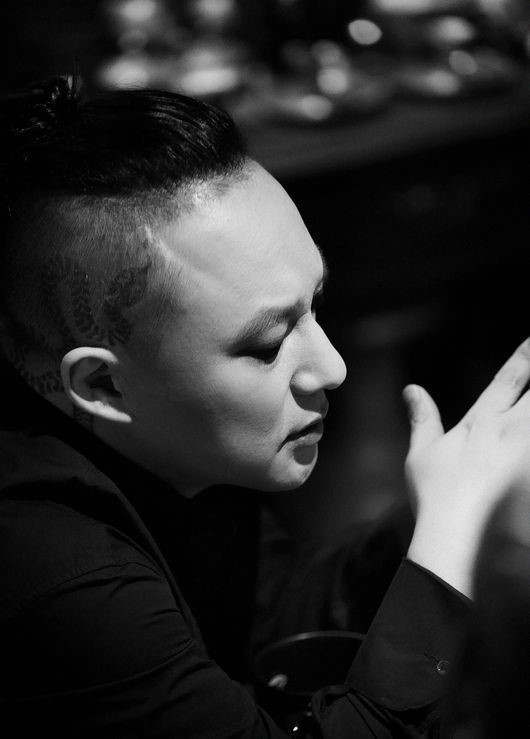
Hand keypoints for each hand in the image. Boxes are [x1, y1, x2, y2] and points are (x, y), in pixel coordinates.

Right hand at [402, 337, 529, 596]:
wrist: (455, 536)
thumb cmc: (435, 497)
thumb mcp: (421, 455)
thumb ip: (422, 419)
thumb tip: (411, 390)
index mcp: (482, 422)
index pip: (508, 380)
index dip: (525, 357)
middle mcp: (510, 431)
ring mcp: (527, 453)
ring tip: (529, 423)